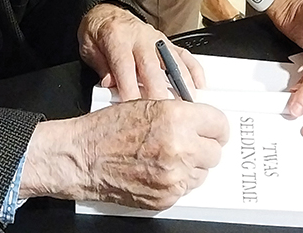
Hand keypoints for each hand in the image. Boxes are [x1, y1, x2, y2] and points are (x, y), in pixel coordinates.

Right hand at [22, 99, 227, 208]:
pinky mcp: (166, 197)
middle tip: (188, 142)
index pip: (220, 124)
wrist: (83, 157)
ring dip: (191, 165)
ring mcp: (173, 176)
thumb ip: (179, 112)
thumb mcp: (147, 105)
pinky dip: (176, 181)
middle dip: (203, 146)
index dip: (215, 127)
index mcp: (176, 119)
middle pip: (215, 152)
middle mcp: (179, 148)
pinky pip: (186, 188)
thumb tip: (201, 120)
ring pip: (202, 172)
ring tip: (167, 156)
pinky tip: (158, 170)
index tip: (212, 129)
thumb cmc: (107, 130)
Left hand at [79, 3, 205, 99]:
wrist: (106, 12)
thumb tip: (111, 84)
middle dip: (157, 91)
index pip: (125, 66)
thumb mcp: (88, 48)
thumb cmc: (97, 33)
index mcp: (117, 38)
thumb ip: (101, 66)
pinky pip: (184, 54)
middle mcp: (140, 37)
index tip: (133, 107)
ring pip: (172, 61)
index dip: (129, 88)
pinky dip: (194, 69)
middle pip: (151, 66)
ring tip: (187, 103)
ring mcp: (156, 39)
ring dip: (181, 83)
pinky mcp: (167, 41)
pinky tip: (200, 85)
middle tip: (162, 112)